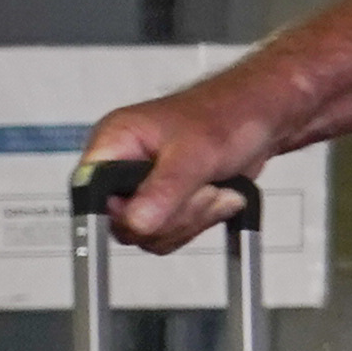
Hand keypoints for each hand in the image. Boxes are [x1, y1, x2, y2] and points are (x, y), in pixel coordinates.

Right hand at [74, 71, 289, 251]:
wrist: (262, 119)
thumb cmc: (227, 116)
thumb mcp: (195, 154)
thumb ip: (164, 190)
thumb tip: (134, 222)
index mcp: (114, 143)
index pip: (89, 193)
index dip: (119, 210)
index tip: (154, 210)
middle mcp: (122, 167)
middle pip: (122, 223)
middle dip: (172, 215)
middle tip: (201, 190)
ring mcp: (143, 187)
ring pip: (149, 233)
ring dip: (192, 219)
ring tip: (214, 188)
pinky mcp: (165, 203)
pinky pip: (170, 234)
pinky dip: (200, 222)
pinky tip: (219, 197)